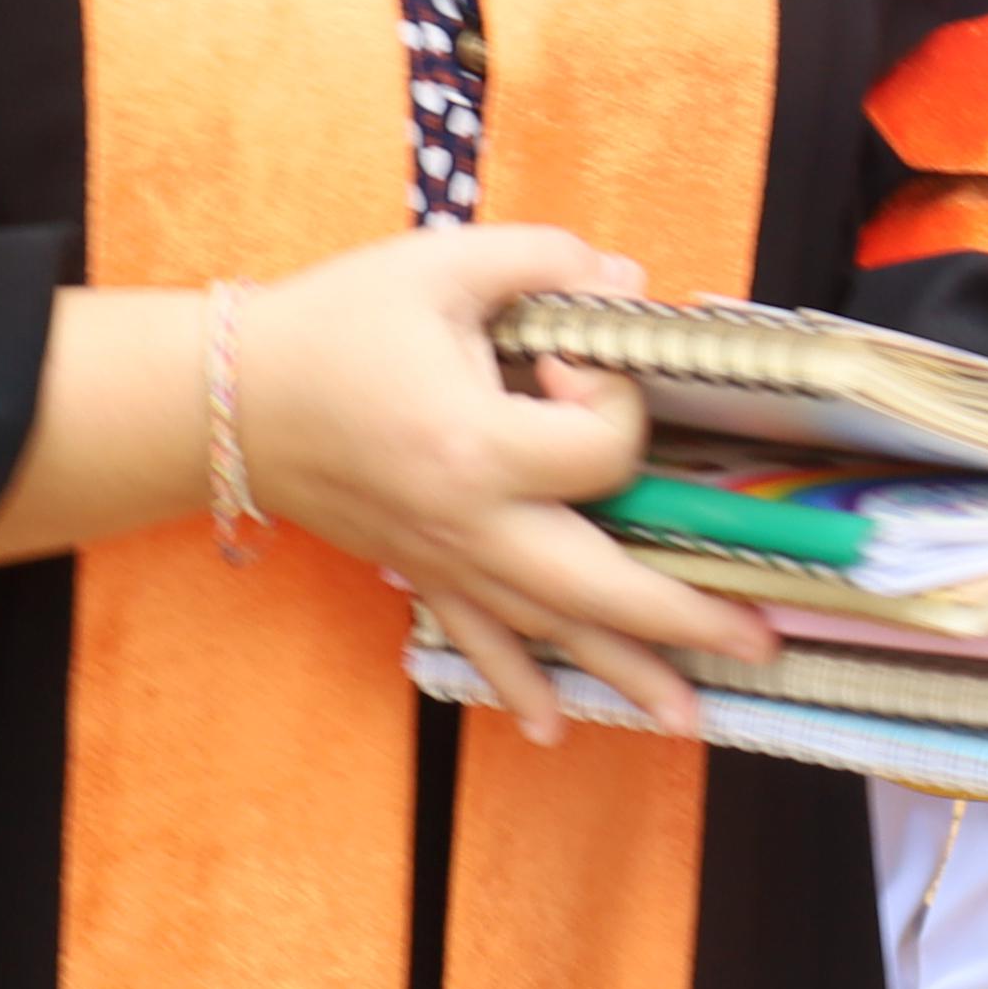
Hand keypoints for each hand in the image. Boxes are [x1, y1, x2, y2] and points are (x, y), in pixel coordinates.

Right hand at [230, 226, 769, 744]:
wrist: (227, 399)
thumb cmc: (337, 324)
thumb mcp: (443, 263)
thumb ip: (548, 261)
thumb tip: (631, 282)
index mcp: (474, 446)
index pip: (601, 451)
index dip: (619, 402)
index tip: (584, 360)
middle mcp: (465, 523)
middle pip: (593, 586)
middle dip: (681, 615)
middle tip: (760, 639)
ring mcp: (441, 560)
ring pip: (545, 629)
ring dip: (621, 671)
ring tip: (691, 715)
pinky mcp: (419, 571)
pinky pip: (477, 639)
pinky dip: (517, 683)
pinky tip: (553, 727)